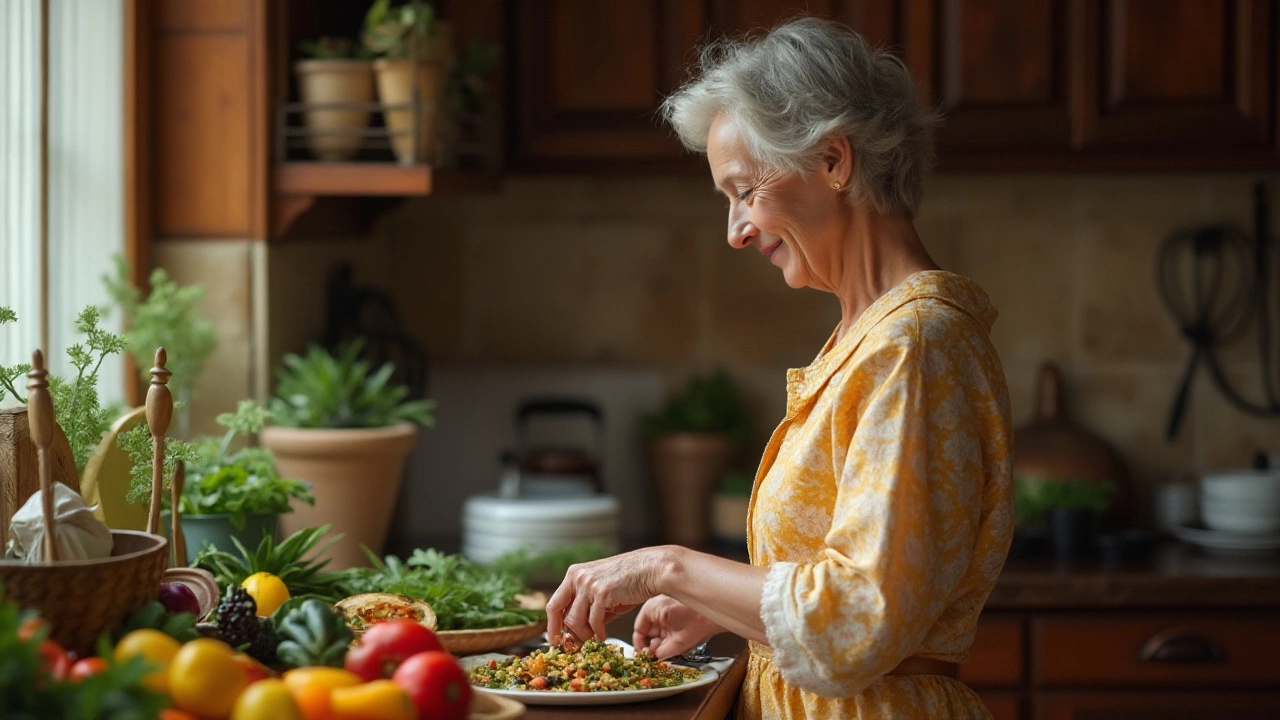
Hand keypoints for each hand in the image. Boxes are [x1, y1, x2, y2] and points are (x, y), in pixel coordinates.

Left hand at [545, 546, 672, 643]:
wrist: (650, 569)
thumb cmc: (629, 581)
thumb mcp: (602, 591)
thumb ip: (587, 607)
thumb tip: (578, 632)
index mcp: (574, 574)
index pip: (554, 604)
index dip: (552, 625)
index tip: (554, 639)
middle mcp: (577, 577)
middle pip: (561, 614)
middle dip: (568, 633)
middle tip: (576, 646)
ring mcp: (588, 584)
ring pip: (575, 620)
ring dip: (585, 635)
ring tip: (594, 640)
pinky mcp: (601, 593)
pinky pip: (593, 621)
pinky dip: (598, 633)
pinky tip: (603, 636)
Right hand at [633, 595, 721, 658]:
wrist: (720, 610)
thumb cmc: (701, 620)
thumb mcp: (678, 643)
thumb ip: (662, 651)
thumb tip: (655, 656)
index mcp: (652, 608)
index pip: (638, 629)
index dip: (641, 645)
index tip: (646, 655)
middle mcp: (657, 603)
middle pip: (648, 627)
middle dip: (653, 643)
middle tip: (659, 654)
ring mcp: (666, 602)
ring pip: (658, 625)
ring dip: (662, 638)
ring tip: (671, 647)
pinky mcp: (676, 604)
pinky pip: (667, 620)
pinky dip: (670, 631)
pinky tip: (678, 638)